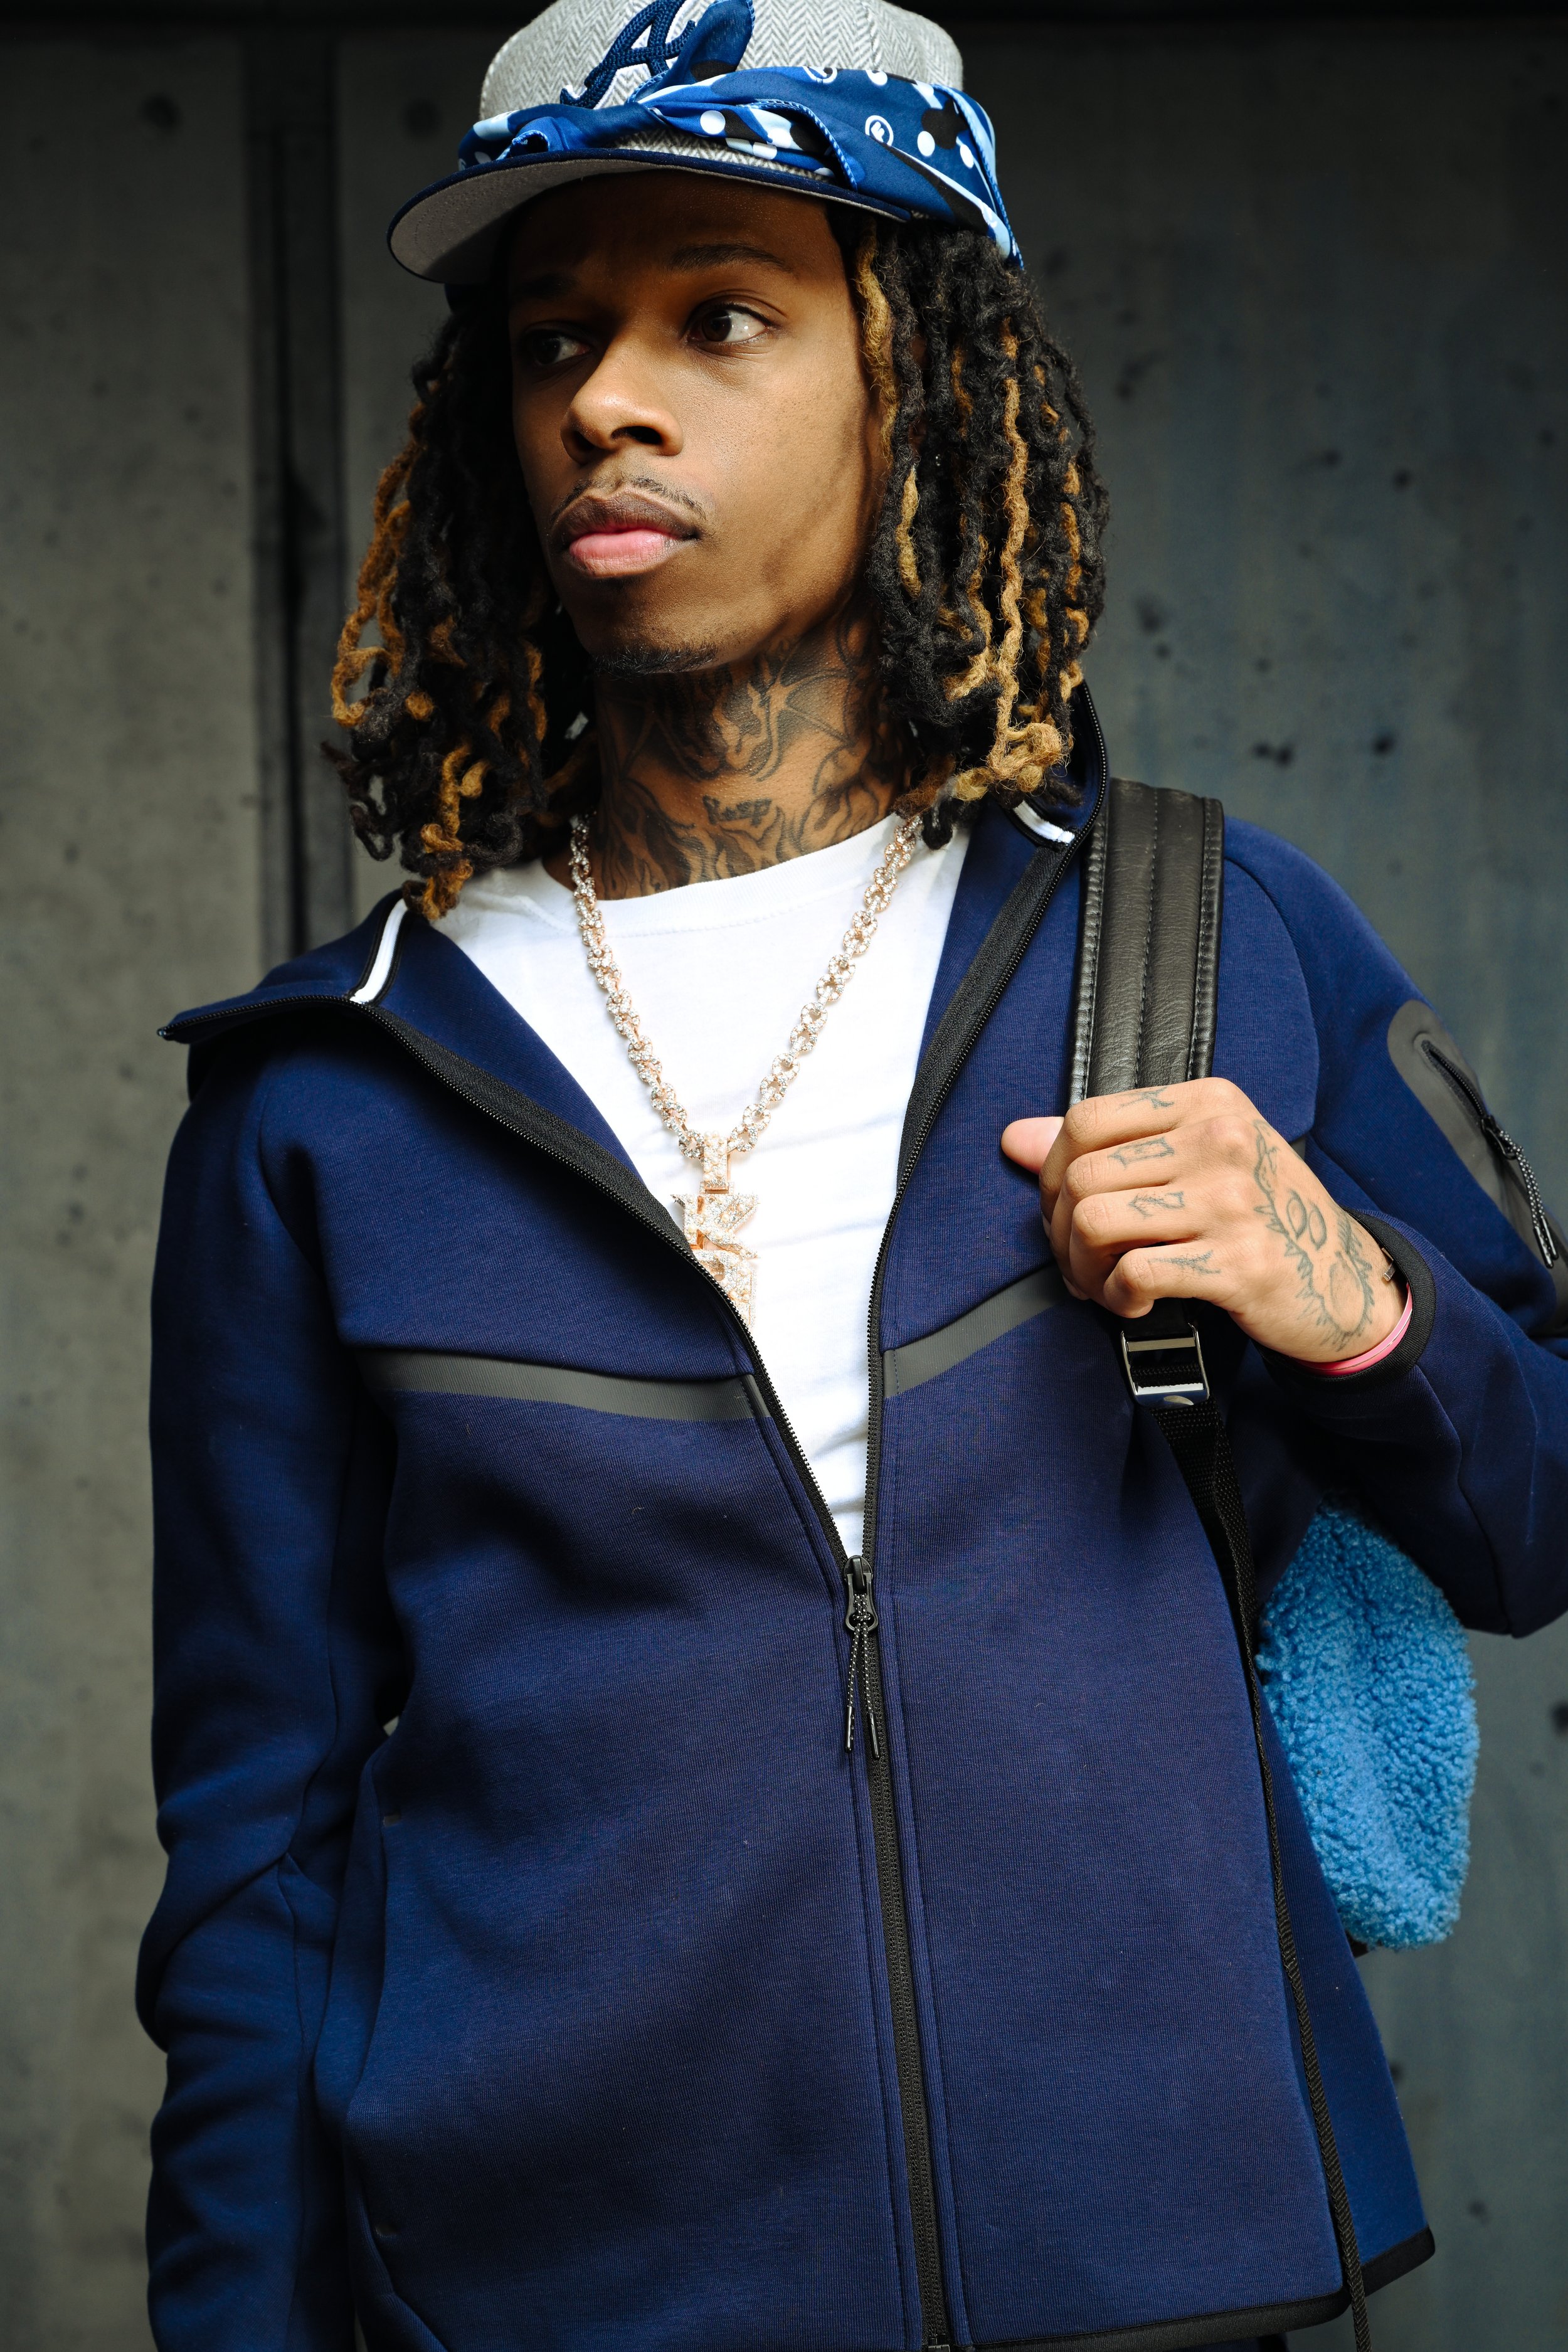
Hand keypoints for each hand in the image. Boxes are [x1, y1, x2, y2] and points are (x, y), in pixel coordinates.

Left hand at [1000, 1079, 1402, 1364]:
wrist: (1345, 1280)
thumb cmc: (1261, 1215)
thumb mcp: (1196, 1160)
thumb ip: (1108, 1145)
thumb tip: (1014, 1138)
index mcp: (1208, 1102)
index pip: (1085, 1119)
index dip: (1051, 1173)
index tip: (1064, 1210)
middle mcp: (1220, 1140)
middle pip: (1081, 1176)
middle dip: (1061, 1233)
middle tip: (1081, 1264)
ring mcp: (1232, 1201)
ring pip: (1095, 1222)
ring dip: (1082, 1269)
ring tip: (1104, 1286)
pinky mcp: (1239, 1263)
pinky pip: (1134, 1272)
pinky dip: (1117, 1298)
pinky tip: (1136, 1303)